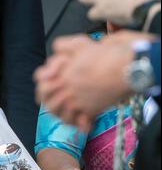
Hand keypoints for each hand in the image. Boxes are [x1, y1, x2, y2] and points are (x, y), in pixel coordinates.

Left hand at [34, 31, 152, 130]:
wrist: (127, 68)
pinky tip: (81, 125)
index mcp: (63, 75)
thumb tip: (54, 49)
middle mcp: (68, 90)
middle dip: (47, 102)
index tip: (43, 83)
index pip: (41, 82)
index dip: (41, 82)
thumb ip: (62, 45)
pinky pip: (80, 123)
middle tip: (48, 102)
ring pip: (62, 115)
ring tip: (63, 114)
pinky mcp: (92, 110)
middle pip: (49, 102)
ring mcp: (79, 102)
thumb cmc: (105, 54)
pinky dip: (80, 126)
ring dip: (61, 115)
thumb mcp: (80, 43)